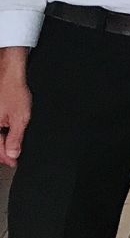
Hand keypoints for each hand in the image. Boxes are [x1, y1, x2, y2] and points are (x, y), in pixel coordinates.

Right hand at [0, 52, 29, 166]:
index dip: (6, 158)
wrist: (8, 74)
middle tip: (12, 158)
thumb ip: (15, 137)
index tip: (14, 163)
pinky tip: (4, 137)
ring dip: (0, 145)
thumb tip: (12, 154)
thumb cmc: (13, 91)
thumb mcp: (20, 117)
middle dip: (2, 152)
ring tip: (9, 150)